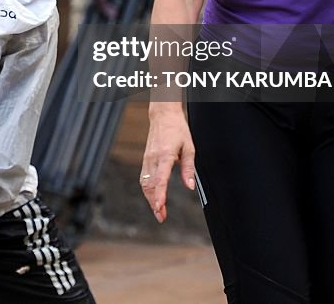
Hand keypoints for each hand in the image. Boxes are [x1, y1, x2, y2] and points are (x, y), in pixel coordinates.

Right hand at [140, 103, 195, 223]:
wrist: (163, 115)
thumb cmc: (177, 129)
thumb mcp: (189, 147)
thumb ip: (189, 168)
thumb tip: (190, 186)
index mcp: (165, 155)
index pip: (160, 179)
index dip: (160, 194)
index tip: (160, 206)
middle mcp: (153, 158)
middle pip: (150, 185)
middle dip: (154, 203)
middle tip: (161, 216)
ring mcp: (147, 158)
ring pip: (145, 183)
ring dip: (150, 198)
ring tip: (158, 210)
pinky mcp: (145, 158)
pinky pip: (144, 177)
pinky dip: (147, 189)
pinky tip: (152, 196)